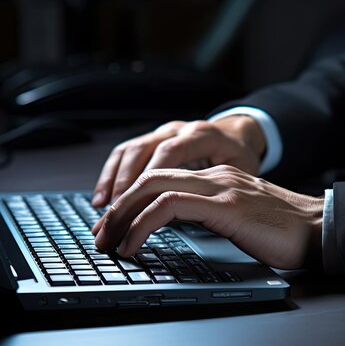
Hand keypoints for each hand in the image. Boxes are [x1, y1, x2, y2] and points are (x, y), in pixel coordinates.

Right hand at [91, 115, 266, 207]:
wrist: (237, 134)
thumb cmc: (240, 156)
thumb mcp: (241, 170)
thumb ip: (218, 186)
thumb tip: (196, 214)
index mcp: (202, 135)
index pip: (171, 152)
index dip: (152, 176)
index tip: (140, 202)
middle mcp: (178, 130)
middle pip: (143, 151)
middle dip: (125, 185)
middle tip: (116, 215)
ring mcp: (162, 133)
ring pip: (129, 151)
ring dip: (112, 181)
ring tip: (105, 209)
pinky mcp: (152, 140)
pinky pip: (125, 154)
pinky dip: (111, 176)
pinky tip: (103, 198)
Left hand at [91, 165, 323, 269]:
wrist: (320, 230)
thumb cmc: (284, 231)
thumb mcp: (240, 217)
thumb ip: (211, 212)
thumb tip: (176, 224)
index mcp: (218, 178)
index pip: (161, 178)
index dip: (129, 200)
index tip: (113, 226)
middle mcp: (215, 176)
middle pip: (148, 177)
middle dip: (116, 206)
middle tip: (99, 234)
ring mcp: (221, 187)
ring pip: (153, 187)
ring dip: (121, 215)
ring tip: (108, 242)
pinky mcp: (226, 205)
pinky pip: (170, 207)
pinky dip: (142, 225)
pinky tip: (133, 246)